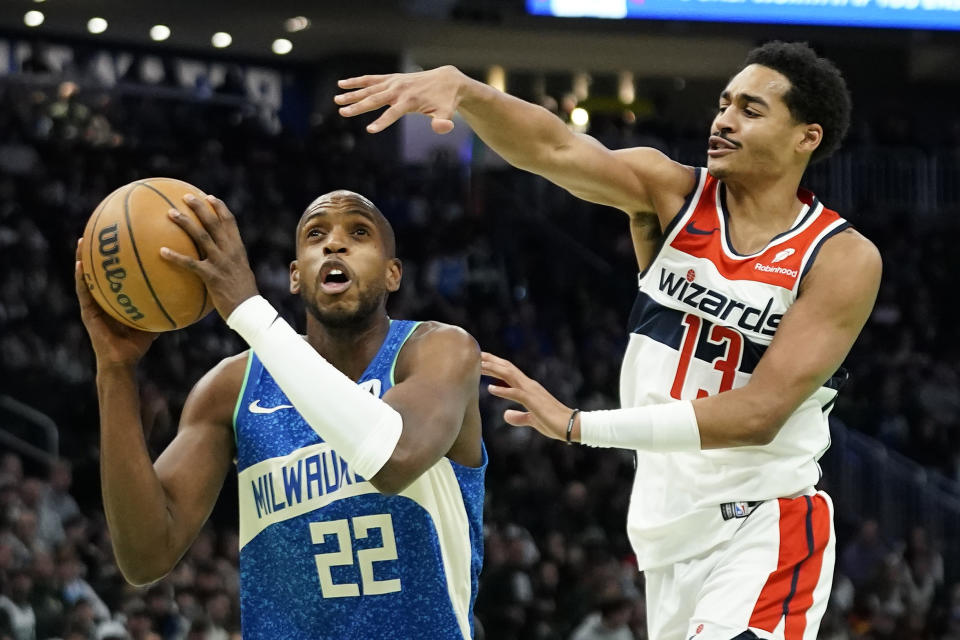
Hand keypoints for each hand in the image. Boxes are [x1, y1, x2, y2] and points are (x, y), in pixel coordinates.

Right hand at [75, 238, 157, 367]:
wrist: (122, 363)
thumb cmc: (137, 345)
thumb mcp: (154, 320)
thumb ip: (165, 306)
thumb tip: (186, 294)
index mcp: (116, 298)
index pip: (117, 273)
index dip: (118, 257)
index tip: (122, 237)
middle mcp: (103, 298)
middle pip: (101, 270)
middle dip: (100, 252)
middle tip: (101, 230)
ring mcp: (93, 305)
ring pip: (86, 277)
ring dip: (83, 259)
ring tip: (82, 240)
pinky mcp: (87, 313)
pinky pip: (84, 292)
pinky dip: (81, 278)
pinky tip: (80, 264)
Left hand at [160, 195, 258, 320]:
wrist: (249, 310)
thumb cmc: (244, 294)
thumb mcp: (241, 272)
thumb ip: (230, 262)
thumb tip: (217, 258)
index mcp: (238, 249)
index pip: (230, 222)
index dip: (219, 207)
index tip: (208, 197)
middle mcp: (230, 252)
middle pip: (214, 223)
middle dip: (200, 207)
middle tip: (186, 197)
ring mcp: (221, 263)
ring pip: (201, 237)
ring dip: (185, 223)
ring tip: (171, 213)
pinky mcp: (211, 276)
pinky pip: (190, 264)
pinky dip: (176, 256)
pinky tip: (162, 251)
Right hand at [336, 65, 465, 134]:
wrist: (446, 80)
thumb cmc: (445, 101)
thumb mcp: (447, 113)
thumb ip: (443, 123)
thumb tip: (442, 128)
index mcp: (410, 101)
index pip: (393, 113)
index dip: (382, 122)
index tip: (370, 130)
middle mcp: (399, 90)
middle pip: (375, 99)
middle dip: (358, 106)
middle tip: (342, 112)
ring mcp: (393, 82)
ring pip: (369, 88)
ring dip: (352, 94)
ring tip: (336, 99)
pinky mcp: (391, 78)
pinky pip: (371, 80)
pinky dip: (357, 81)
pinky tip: (342, 84)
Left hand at [481, 352, 575, 441]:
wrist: (572, 426)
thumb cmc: (554, 422)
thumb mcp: (532, 420)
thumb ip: (519, 417)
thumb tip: (505, 415)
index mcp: (529, 388)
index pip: (509, 372)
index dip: (495, 364)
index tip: (481, 359)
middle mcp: (529, 385)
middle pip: (507, 368)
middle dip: (491, 361)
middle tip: (475, 354)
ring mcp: (532, 392)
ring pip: (510, 376)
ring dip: (494, 370)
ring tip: (478, 366)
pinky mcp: (534, 402)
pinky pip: (516, 394)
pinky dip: (503, 390)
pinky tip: (491, 389)